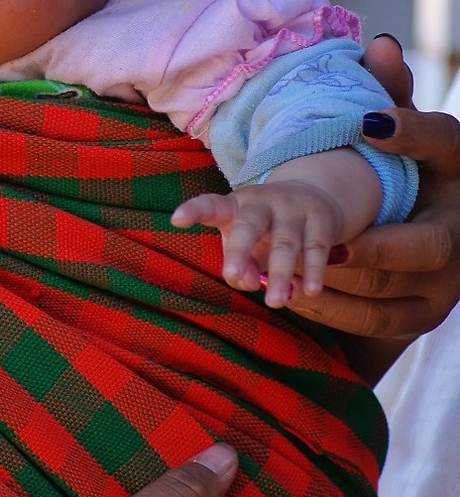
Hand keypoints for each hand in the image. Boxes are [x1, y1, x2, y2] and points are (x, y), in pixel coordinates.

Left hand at [171, 181, 348, 305]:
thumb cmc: (265, 228)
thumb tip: (249, 283)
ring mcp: (293, 208)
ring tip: (275, 302)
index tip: (176, 219)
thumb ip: (240, 266)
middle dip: (240, 250)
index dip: (194, 211)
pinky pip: (316, 248)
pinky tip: (310, 291)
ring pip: (286, 243)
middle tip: (231, 275)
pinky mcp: (320, 219)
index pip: (211, 205)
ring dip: (280, 274)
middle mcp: (262, 202)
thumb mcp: (247, 244)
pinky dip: (313, 271)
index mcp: (235, 205)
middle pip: (249, 225)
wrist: (314, 194)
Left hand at [290, 35, 459, 365]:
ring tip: (286, 268)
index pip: (446, 143)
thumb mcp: (400, 134)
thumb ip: (390, 95)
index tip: (369, 123)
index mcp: (456, 169)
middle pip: (428, 246)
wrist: (420, 243)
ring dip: (338, 281)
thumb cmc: (405, 173)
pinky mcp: (421, 317)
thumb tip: (380, 44)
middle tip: (319, 242)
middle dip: (372, 247)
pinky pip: (375, 322)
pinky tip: (291, 294)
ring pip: (396, 288)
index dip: (412, 133)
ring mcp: (447, 282)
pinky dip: (330, 311)